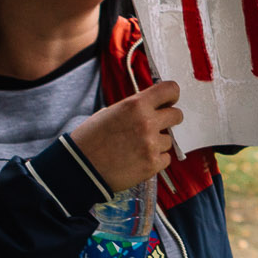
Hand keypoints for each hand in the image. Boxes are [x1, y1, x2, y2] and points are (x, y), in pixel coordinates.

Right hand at [69, 81, 183, 191]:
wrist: (80, 167)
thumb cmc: (90, 140)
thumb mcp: (110, 113)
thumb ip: (134, 108)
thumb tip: (152, 107)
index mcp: (135, 105)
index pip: (170, 89)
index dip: (171, 95)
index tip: (168, 101)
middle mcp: (147, 123)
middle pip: (177, 115)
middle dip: (169, 120)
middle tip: (155, 126)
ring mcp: (151, 145)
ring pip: (169, 140)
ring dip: (157, 143)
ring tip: (136, 148)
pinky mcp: (152, 164)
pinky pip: (166, 158)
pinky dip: (155, 160)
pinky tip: (139, 160)